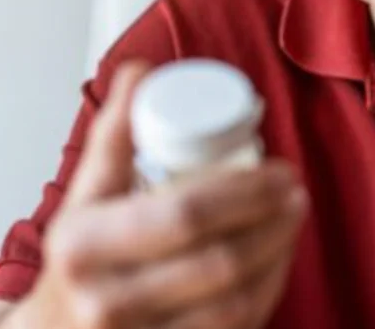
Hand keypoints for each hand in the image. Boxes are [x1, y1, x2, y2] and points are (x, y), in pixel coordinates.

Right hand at [10, 63, 306, 328]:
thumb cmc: (78, 258)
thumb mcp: (84, 197)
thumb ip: (112, 135)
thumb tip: (139, 71)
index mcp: (84, 246)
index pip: (185, 213)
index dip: (247, 191)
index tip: (280, 168)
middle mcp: (107, 302)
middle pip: (219, 261)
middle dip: (272, 221)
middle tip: (296, 190)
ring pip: (234, 303)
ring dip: (278, 255)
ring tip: (295, 218)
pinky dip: (267, 293)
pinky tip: (279, 261)